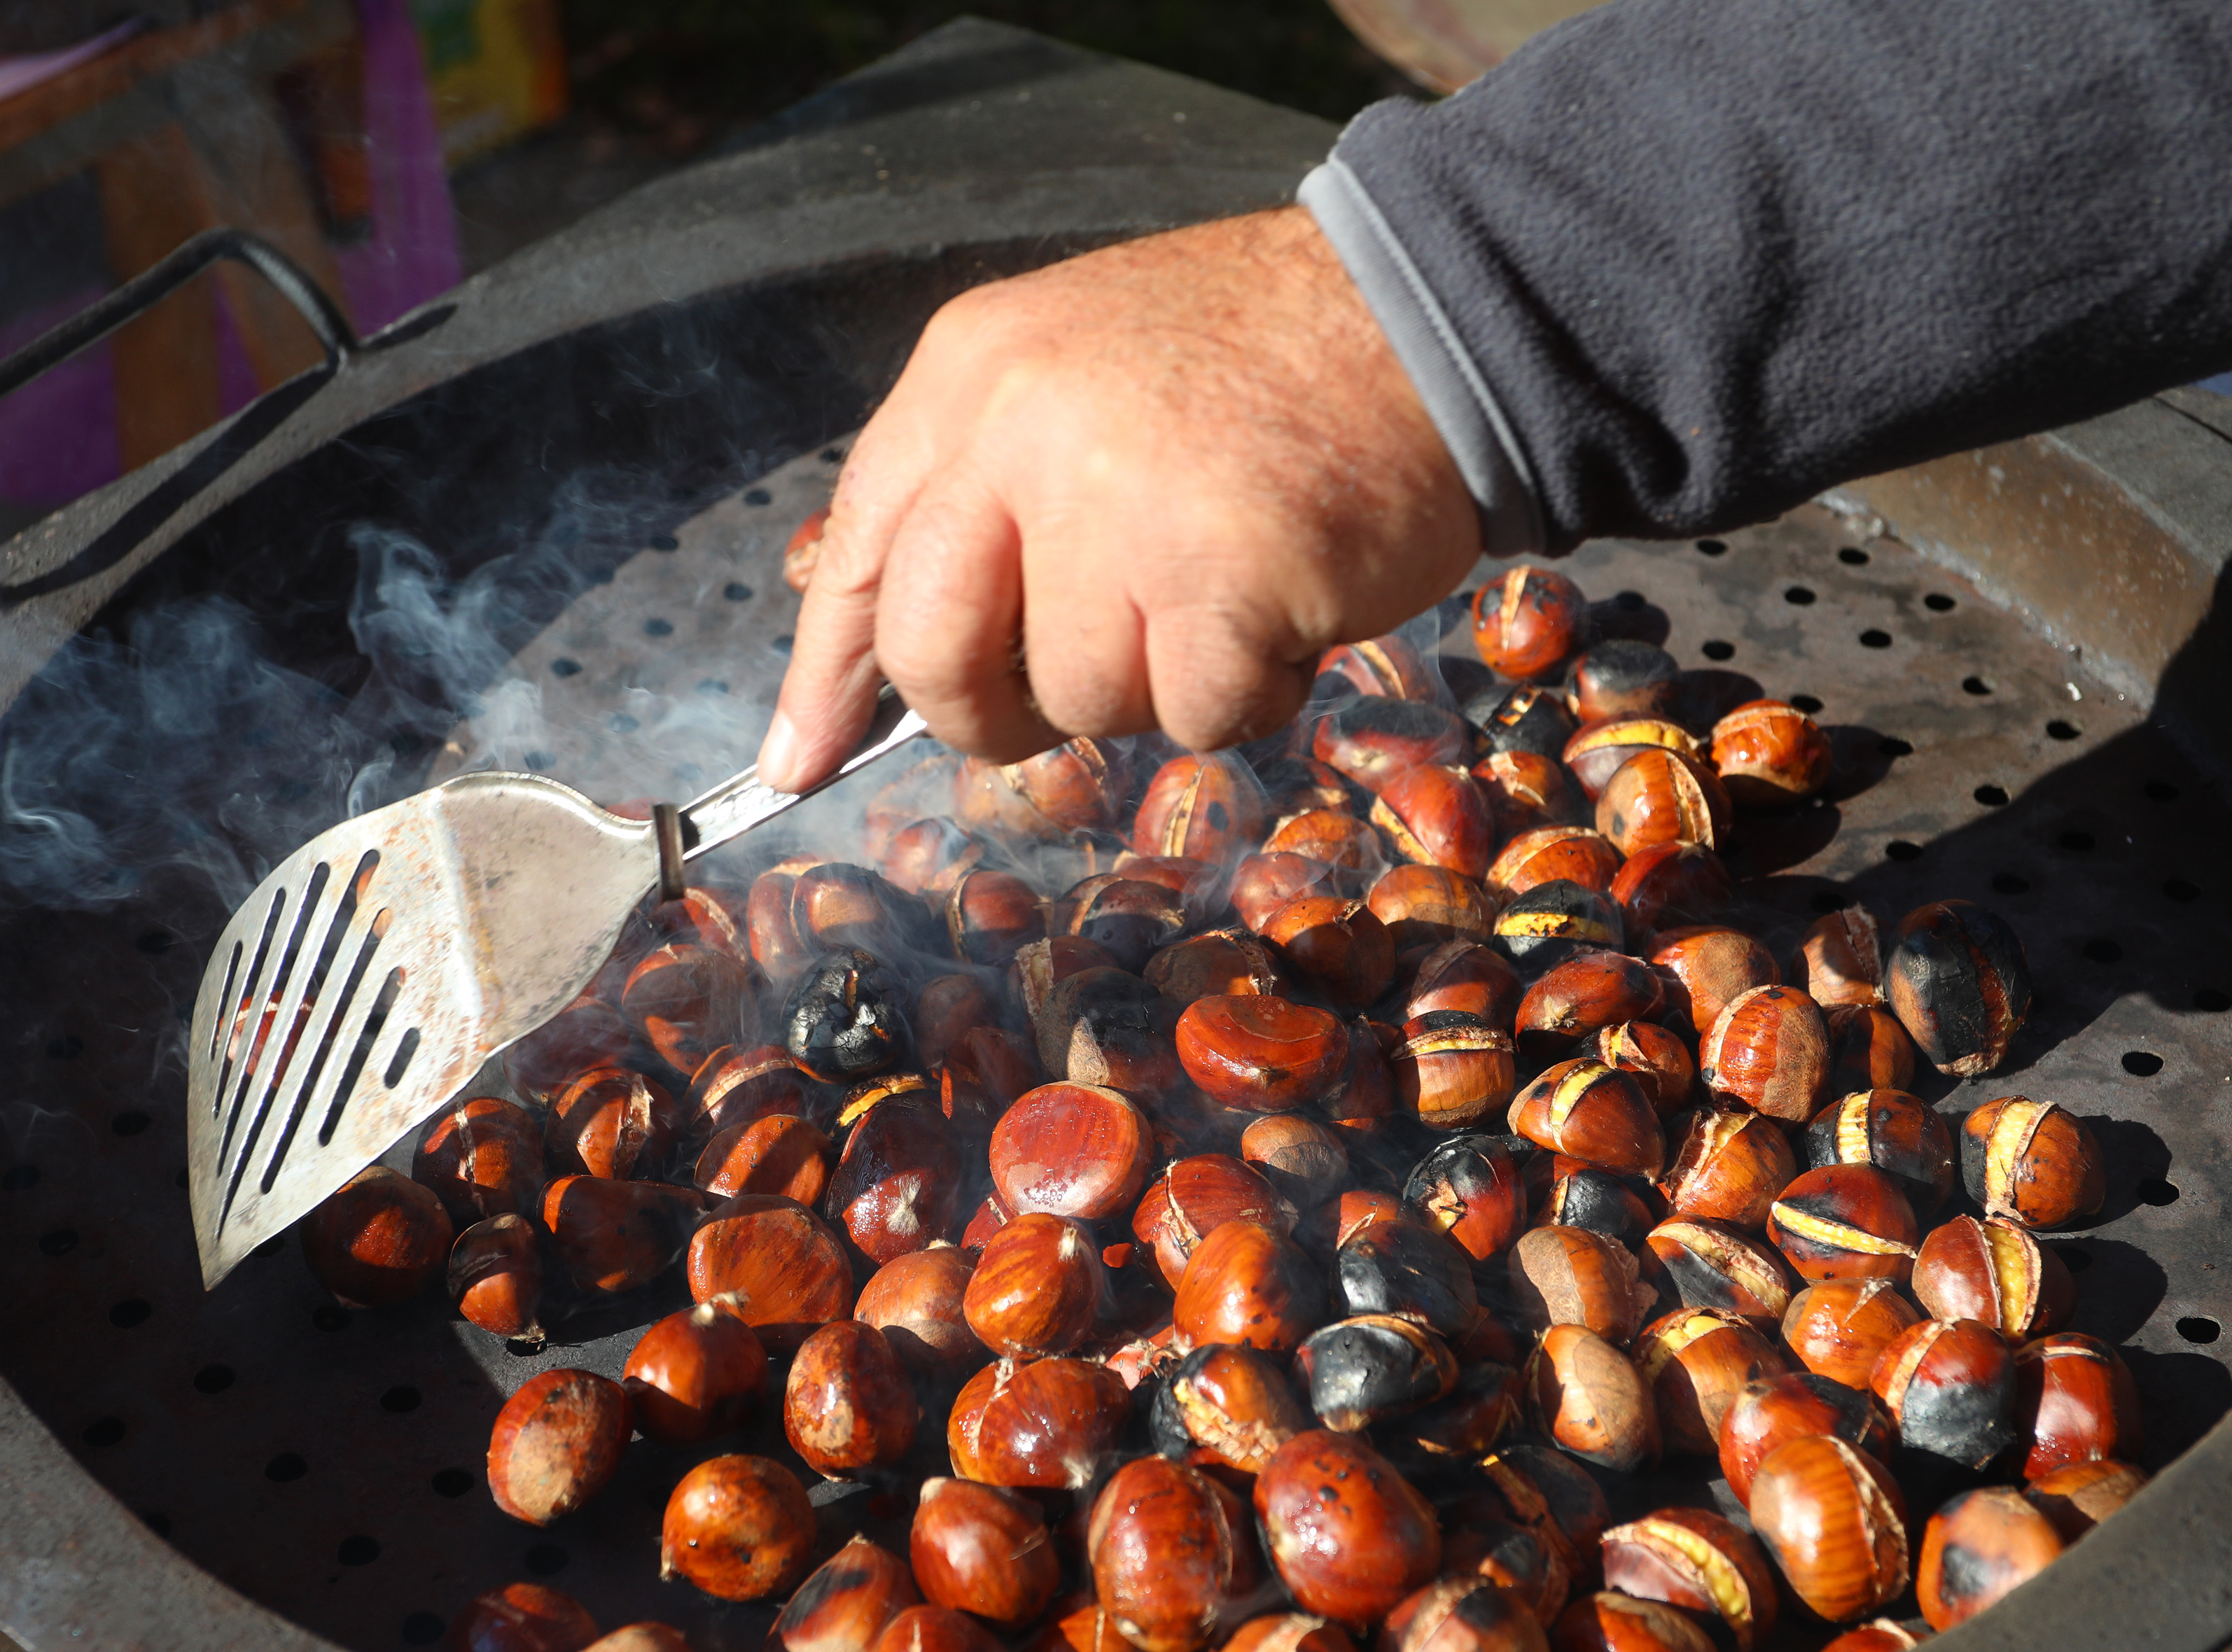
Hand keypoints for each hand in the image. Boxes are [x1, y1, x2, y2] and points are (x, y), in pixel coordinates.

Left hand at [756, 206, 1479, 791]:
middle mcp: (1023, 429)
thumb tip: (880, 673)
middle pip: (932, 651)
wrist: (1431, 313)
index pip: (857, 549)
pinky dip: (1249, 692)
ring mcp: (1118, 503)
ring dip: (1159, 684)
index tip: (799, 759)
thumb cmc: (1261, 364)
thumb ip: (985, 494)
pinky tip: (1286, 609)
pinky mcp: (1218, 576)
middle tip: (1060, 700)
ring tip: (1225, 590)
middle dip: (986, 713)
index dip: (825, 674)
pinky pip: (1196, 714)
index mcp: (973, 373)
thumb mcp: (1079, 374)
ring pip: (1079, 700)